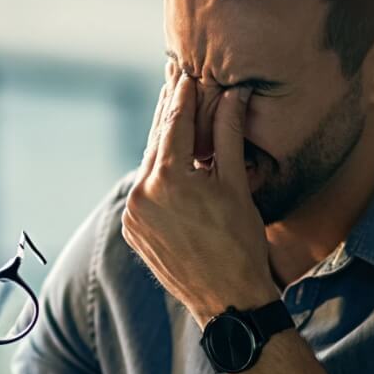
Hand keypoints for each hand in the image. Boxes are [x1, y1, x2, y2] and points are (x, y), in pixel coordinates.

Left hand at [121, 66, 277, 324]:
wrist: (228, 299)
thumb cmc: (241, 242)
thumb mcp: (236, 184)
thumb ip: (227, 135)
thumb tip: (232, 95)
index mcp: (168, 178)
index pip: (175, 123)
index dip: (183, 96)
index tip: (186, 73)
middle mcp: (142, 194)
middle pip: (157, 141)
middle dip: (169, 113)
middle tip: (175, 83)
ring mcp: (134, 215)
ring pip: (148, 166)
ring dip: (163, 143)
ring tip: (175, 119)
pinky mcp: (133, 231)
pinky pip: (145, 192)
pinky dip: (157, 175)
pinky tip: (171, 162)